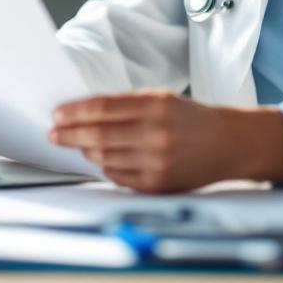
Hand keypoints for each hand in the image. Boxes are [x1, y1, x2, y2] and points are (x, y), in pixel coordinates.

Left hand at [49, 90, 282, 192]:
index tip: (57, 114)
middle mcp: (156, 133)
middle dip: (70, 134)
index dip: (74, 112)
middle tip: (54, 133)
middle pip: (98, 135)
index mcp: (156, 105)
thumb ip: (125, 105)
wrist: (228, 143)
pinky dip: (106, 167)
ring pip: (104, 158)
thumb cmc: (190, 118)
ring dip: (86, 150)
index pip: (102, 108)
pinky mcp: (158, 184)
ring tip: (78, 144)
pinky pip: (118, 177)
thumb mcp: (161, 98)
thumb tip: (82, 113)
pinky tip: (102, 158)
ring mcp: (157, 161)